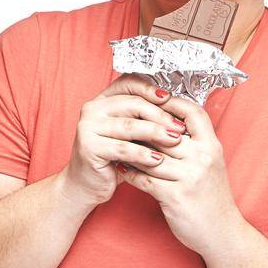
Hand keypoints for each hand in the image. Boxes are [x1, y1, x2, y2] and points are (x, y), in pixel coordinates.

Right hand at [62, 74, 187, 205]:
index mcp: (103, 100)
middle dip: (160, 115)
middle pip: (133, 104)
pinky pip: (122, 148)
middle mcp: (93, 109)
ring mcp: (88, 127)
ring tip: (174, 140)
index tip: (171, 99)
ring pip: (129, 126)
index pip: (129, 83)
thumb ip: (144, 120)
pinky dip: (142, 154)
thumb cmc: (113, 158)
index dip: (150, 89)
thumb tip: (177, 113)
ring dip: (155, 133)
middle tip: (179, 127)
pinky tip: (157, 159)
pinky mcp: (89, 147)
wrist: (88, 184)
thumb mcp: (130, 135)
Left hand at [116, 94, 242, 257]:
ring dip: (131, 150)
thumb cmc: (213, 199)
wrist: (223, 234)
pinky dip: (130, 173)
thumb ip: (196, 146)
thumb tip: (168, 126)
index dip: (172, 103)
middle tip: (122, 121)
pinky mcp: (175, 197)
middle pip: (164, 132)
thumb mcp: (212, 166)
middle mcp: (202, 159)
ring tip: (115, 144)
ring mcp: (189, 178)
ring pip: (150, 155)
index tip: (153, 100)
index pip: (193, 113)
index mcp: (212, 148)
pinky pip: (145, 179)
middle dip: (142, 126)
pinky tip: (120, 169)